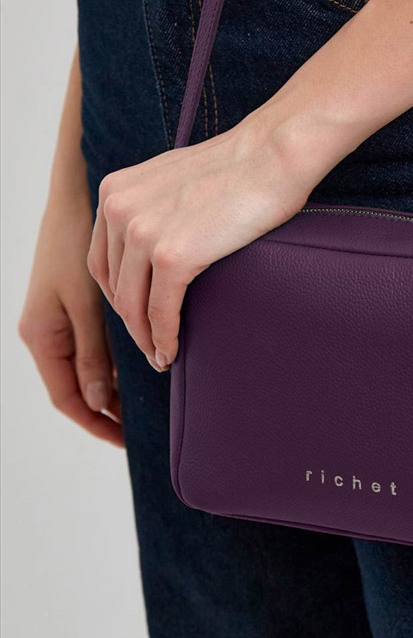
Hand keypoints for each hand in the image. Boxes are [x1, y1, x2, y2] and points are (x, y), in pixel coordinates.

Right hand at [19, 190, 122, 446]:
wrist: (73, 197)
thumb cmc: (74, 244)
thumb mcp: (85, 303)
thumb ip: (91, 352)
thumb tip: (98, 401)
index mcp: (41, 335)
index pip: (67, 397)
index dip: (97, 423)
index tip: (128, 441)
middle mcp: (46, 331)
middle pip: (77, 387)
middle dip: (107, 410)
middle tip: (144, 429)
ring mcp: (59, 317)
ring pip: (86, 367)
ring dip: (113, 387)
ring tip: (146, 404)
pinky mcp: (75, 303)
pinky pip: (93, 344)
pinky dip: (114, 360)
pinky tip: (140, 364)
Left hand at [86, 109, 318, 370]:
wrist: (272, 155)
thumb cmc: (240, 167)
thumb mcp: (174, 178)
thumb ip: (152, 205)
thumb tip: (155, 240)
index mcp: (115, 190)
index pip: (102, 259)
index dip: (118, 294)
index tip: (138, 315)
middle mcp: (118, 209)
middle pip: (113, 285)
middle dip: (130, 321)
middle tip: (150, 343)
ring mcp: (143, 233)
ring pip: (132, 305)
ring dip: (146, 338)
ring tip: (162, 354)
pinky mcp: (173, 256)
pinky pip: (160, 312)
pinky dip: (165, 337)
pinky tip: (174, 351)